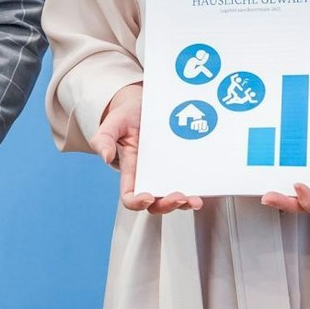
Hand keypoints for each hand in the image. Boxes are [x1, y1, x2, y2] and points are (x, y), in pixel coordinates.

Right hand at [88, 84, 202, 214]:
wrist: (144, 103)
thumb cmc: (127, 115)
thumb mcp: (114, 123)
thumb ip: (103, 139)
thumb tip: (106, 157)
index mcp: (131, 171)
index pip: (130, 196)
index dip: (137, 202)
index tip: (147, 197)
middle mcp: (149, 176)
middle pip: (156, 203)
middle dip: (167, 205)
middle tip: (180, 197)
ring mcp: (167, 171)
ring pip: (175, 197)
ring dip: (185, 203)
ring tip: (195, 200)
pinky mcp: (182, 163)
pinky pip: (189, 180)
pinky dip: (197, 187)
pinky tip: (205, 186)